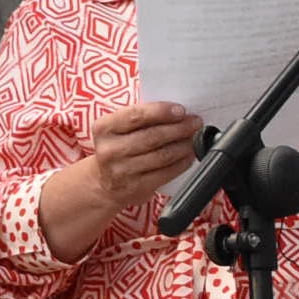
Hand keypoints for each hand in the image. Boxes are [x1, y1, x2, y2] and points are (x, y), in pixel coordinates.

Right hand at [64, 101, 203, 209]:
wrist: (104, 183)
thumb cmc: (118, 148)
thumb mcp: (118, 129)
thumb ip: (140, 118)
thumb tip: (176, 112)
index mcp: (104, 128)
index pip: (136, 115)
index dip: (161, 111)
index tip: (180, 110)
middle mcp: (110, 150)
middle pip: (153, 136)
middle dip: (179, 128)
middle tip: (195, 122)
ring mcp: (122, 171)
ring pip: (162, 155)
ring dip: (183, 145)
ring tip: (193, 138)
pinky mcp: (136, 188)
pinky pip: (166, 173)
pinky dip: (181, 163)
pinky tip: (188, 155)